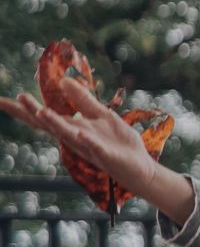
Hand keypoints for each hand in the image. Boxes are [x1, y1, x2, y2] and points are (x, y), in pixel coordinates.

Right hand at [0, 78, 176, 207]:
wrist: (138, 166)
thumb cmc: (117, 142)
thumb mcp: (101, 114)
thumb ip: (83, 99)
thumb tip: (63, 80)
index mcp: (73, 127)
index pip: (43, 117)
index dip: (23, 109)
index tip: (1, 100)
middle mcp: (76, 137)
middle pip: (50, 124)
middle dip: (33, 112)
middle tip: (16, 98)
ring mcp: (89, 146)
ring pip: (68, 134)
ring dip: (55, 123)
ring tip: (41, 111)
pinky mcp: (106, 153)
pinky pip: (94, 146)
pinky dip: (87, 140)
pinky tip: (80, 133)